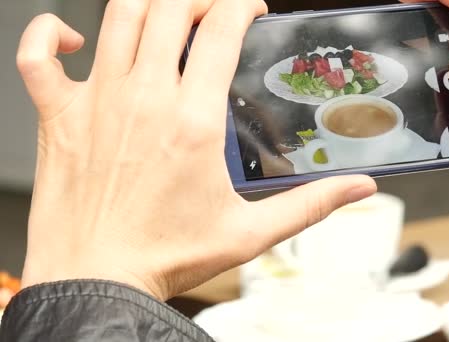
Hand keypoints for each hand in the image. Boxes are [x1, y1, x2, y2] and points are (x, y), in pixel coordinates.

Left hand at [17, 0, 376, 299]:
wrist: (98, 281)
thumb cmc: (166, 257)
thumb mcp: (251, 231)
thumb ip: (310, 204)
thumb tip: (358, 188)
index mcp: (193, 122)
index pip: (220, 28)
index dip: (240, 4)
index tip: (249, 9)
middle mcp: (143, 100)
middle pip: (170, 7)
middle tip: (211, 10)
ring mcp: (96, 102)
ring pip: (117, 16)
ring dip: (146, 2)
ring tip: (164, 13)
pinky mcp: (58, 117)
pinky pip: (38, 55)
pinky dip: (50, 34)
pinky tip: (75, 39)